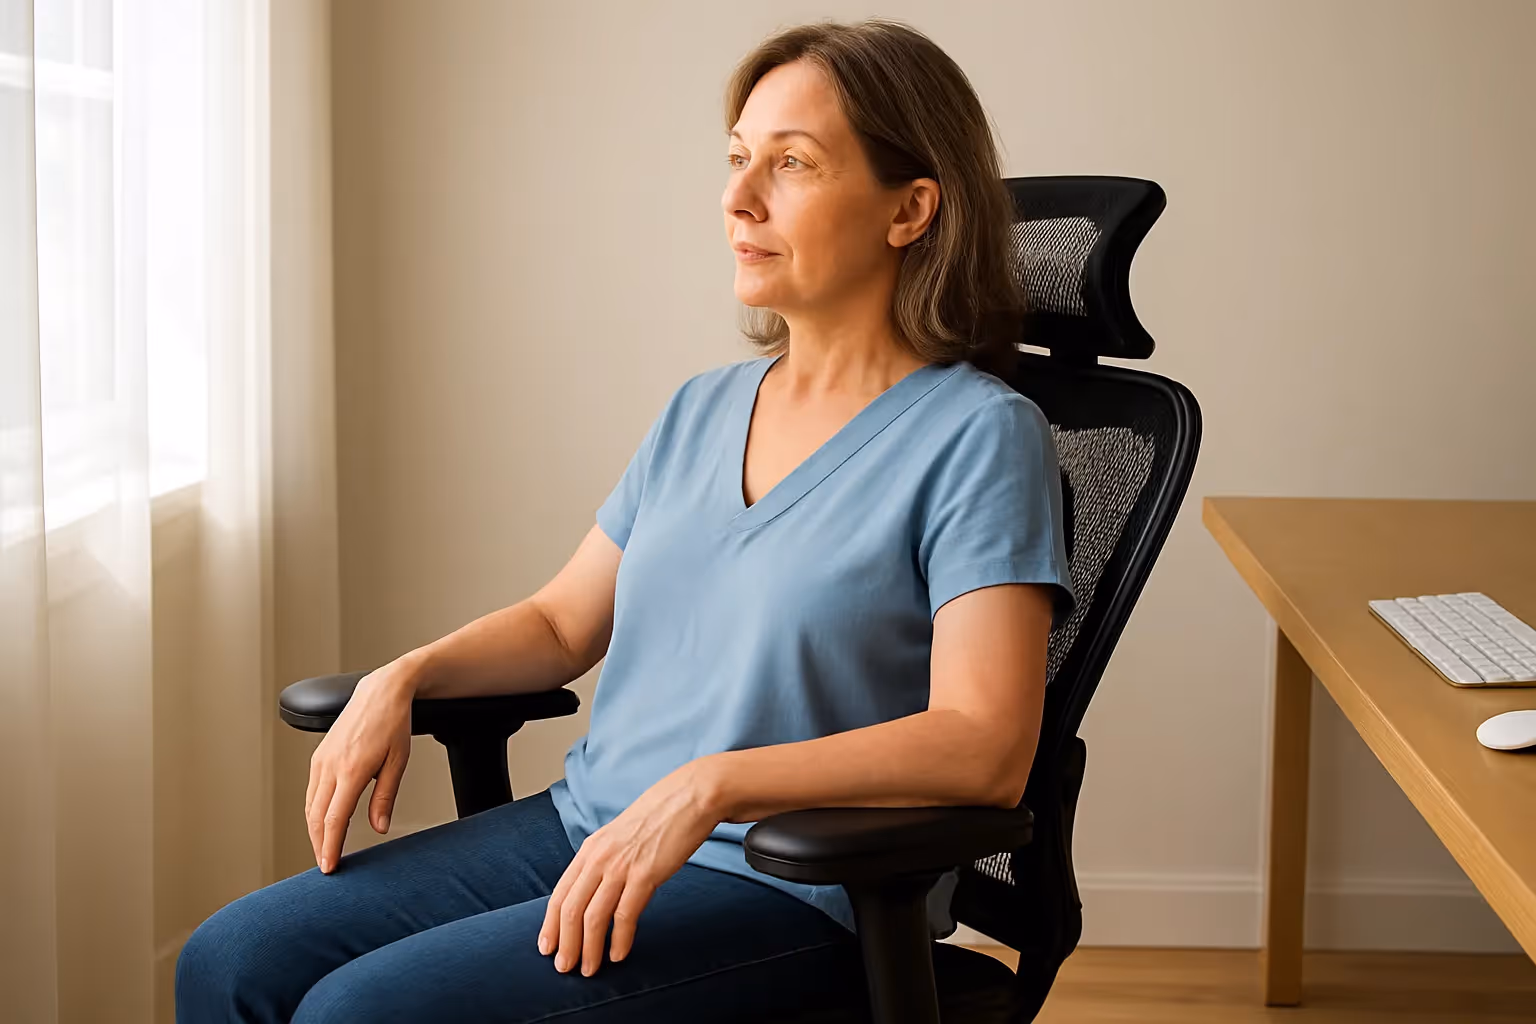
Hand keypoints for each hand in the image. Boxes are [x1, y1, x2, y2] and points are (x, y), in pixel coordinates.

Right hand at [304, 658, 419, 872]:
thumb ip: (385, 797)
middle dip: (319, 844)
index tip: (330, 866)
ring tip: (324, 849)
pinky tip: (322, 821)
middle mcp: (331, 765)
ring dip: (314, 830)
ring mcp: (322, 759)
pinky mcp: (319, 755)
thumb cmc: (394, 724)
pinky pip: (312, 790)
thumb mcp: (398, 762)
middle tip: (326, 866)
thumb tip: (379, 829)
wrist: (381, 691)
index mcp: (352, 769)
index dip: (330, 846)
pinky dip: (314, 811)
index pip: (334, 819)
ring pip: (310, 805)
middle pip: (316, 817)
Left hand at [538, 758, 723, 976]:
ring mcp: (621, 866)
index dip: (550, 925)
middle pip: (571, 909)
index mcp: (590, 849)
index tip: (547, 948)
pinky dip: (620, 939)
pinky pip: (625, 914)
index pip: (560, 894)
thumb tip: (595, 891)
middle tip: (564, 968)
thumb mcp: (620, 837)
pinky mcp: (646, 874)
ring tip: (589, 969)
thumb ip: (605, 861)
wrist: (690, 797)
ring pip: (593, 917)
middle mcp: (599, 858)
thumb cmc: (658, 818)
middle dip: (565, 943)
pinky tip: (618, 954)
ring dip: (588, 948)